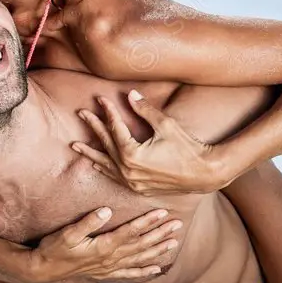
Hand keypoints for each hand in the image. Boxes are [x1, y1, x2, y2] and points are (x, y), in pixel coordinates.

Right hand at [24, 207, 180, 282]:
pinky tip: (157, 269)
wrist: (45, 269)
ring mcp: (109, 267)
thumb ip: (88, 222)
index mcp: (104, 246)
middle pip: (141, 245)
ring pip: (139, 259)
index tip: (163, 212)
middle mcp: (110, 258)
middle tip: (178, 224)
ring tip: (174, 243)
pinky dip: (144, 272)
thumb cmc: (54, 248)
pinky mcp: (106, 273)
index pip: (131, 232)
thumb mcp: (68, 232)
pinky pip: (130, 274)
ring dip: (157, 250)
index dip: (147, 221)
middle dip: (160, 234)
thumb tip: (106, 210)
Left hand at [72, 92, 228, 194]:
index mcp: (132, 154)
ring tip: (76, 146)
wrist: (205, 174)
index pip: (115, 128)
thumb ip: (145, 110)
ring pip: (105, 164)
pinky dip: (105, 169)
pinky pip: (116, 177)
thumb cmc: (188, 148)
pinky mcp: (138, 188)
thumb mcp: (166, 125)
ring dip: (91, 154)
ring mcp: (132, 181)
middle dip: (93, 127)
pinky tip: (97, 166)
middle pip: (106, 144)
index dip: (108, 111)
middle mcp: (127, 170)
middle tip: (81, 114)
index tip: (100, 99)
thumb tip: (130, 94)